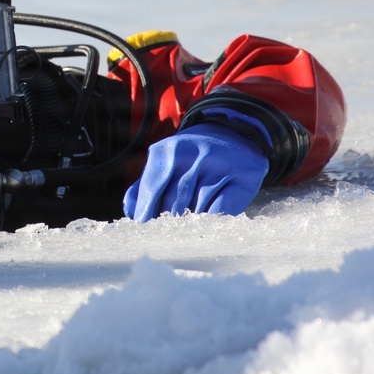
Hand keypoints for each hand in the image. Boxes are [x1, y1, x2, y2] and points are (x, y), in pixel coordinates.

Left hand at [123, 123, 269, 221]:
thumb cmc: (188, 159)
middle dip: (167, 222)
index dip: (146, 210)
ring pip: (197, 208)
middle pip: (174, 201)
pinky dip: (210, 221)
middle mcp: (192, 155)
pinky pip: (220, 210)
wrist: (231, 136)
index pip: (152, 187)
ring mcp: (218, 165)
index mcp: (166, 150)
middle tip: (163, 237)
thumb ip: (143, 185)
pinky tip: (204, 225)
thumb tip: (132, 212)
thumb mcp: (163, 162)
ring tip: (183, 233)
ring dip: (189, 223)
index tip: (142, 229)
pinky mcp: (241, 179)